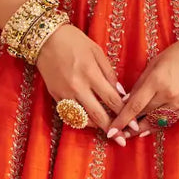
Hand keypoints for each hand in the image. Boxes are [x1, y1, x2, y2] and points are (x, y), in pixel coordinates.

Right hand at [34, 23, 141, 147]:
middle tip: (122, 140)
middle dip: (112, 129)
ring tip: (108, 131)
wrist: (45, 38)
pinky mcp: (55, 95)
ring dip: (97, 126)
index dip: (124, 114)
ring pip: (83, 118)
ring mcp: (64, 93)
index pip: (111, 99)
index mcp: (90, 73)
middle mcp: (77, 86)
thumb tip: (120, 93)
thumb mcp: (97, 52)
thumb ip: (109, 73)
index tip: (133, 124)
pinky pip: (70, 114)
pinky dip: (81, 120)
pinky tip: (91, 122)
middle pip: (98, 114)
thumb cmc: (74, 41)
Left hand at [106, 36, 178, 138]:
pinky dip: (157, 125)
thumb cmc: (178, 53)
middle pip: (144, 116)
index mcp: (157, 80)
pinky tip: (146, 129)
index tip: (110, 131)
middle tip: (117, 133)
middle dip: (129, 126)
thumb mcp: (154, 63)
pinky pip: (169, 121)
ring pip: (156, 121)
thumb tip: (126, 101)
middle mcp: (169, 93)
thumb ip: (140, 84)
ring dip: (142, 129)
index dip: (121, 121)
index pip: (134, 106)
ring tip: (129, 134)